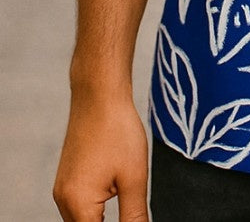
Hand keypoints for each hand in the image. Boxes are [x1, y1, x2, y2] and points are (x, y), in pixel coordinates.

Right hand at [53, 93, 149, 220]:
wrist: (99, 94)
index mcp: (78, 204)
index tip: (132, 217)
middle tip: (131, 212)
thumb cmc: (117, 130)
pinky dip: (95, 210)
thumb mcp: (134, 178)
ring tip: (124, 198)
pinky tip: (114, 195)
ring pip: (81, 221)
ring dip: (100, 220)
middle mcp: (63, 201)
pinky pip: (79, 207)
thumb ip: (134, 216)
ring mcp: (62, 189)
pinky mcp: (66, 179)